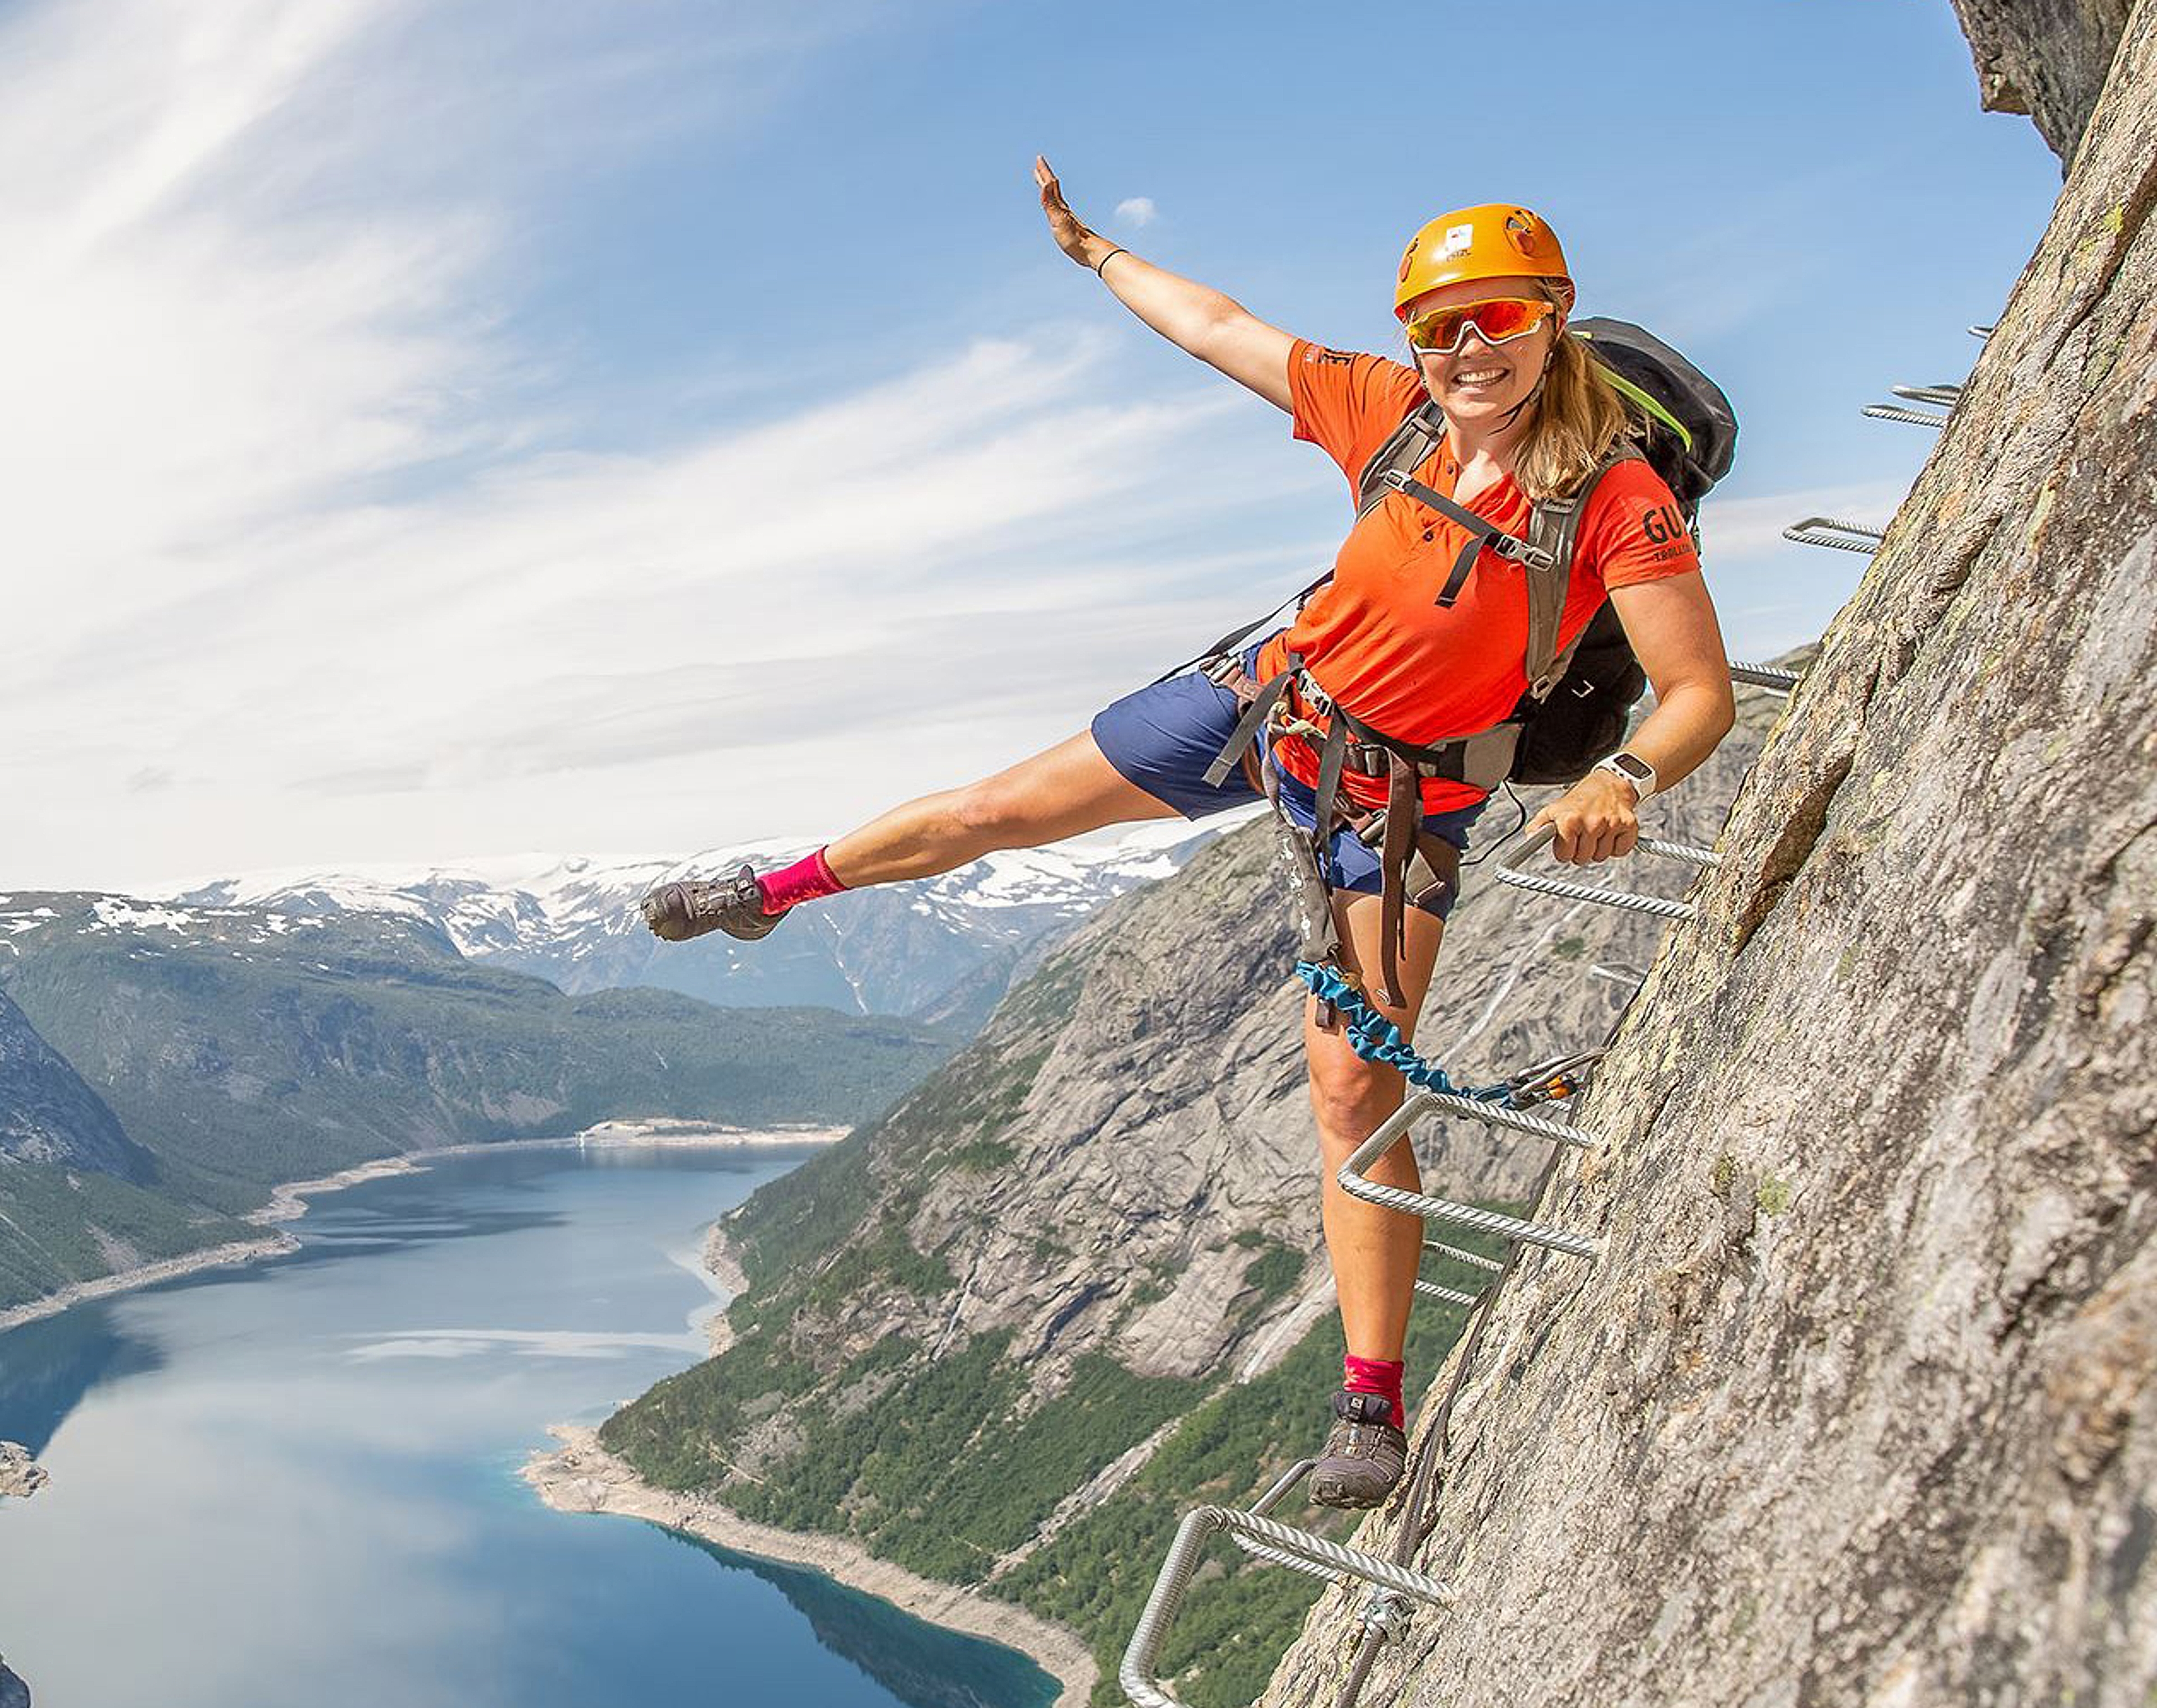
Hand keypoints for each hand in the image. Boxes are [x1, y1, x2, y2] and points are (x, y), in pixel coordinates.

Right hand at [1034, 155, 1106, 267]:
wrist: (1091, 252)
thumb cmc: (1075, 239)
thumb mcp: (1058, 220)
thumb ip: (1050, 202)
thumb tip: (1045, 183)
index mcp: (1060, 206)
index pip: (1050, 185)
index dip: (1044, 172)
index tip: (1039, 158)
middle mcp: (1063, 209)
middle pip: (1052, 188)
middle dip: (1045, 176)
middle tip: (1039, 165)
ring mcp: (1066, 216)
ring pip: (1055, 197)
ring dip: (1049, 188)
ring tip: (1045, 182)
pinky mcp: (1067, 225)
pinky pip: (1057, 208)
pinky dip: (1053, 202)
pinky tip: (1055, 206)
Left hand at [1526, 770, 1640, 865]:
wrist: (1609, 783)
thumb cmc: (1581, 799)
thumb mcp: (1555, 808)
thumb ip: (1540, 824)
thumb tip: (1530, 836)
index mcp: (1570, 819)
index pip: (1564, 855)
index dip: (1564, 851)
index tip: (1566, 844)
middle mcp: (1591, 821)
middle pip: (1582, 859)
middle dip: (1580, 852)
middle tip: (1582, 837)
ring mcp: (1611, 824)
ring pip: (1601, 857)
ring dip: (1598, 849)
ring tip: (1596, 832)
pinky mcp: (1629, 825)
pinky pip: (1620, 851)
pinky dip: (1616, 847)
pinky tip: (1610, 834)